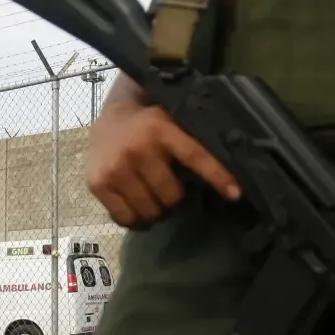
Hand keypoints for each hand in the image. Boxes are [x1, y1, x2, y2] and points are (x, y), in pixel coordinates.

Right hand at [85, 100, 240, 226]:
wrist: (110, 117)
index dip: (217, 176)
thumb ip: (192, 142)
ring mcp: (116, 168)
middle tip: (171, 190)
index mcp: (160, 128)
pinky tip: (136, 204)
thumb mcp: (173, 122)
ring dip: (156, 209)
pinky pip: (125, 218)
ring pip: (150, 211)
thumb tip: (225, 175)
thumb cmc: (150, 124)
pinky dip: (135, 217)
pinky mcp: (98, 183)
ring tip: (153, 196)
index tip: (235, 194)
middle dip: (175, 198)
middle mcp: (137, 148)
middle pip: (171, 196)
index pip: (195, 156)